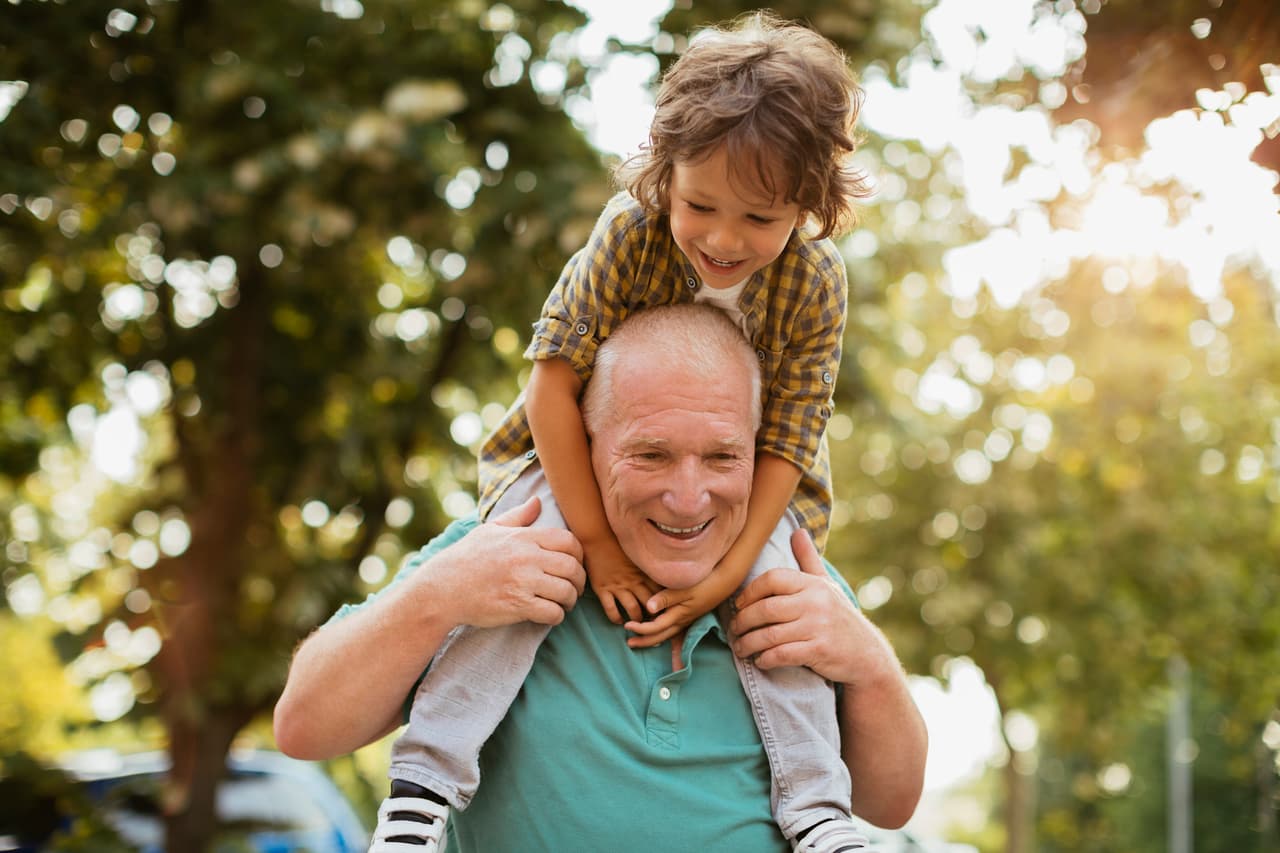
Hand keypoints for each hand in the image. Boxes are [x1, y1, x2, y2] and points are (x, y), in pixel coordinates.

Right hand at [424, 496, 585, 628]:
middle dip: (579, 581)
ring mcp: (523, 582)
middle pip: (572, 567)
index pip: (568, 541)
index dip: (579, 555)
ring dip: (570, 600)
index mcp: (523, 538)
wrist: (442, 589)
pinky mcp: (518, 606)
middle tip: (575, 588)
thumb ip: (518, 517)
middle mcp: (526, 557)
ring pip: (566, 591)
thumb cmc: (466, 558)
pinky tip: (550, 615)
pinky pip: (552, 612)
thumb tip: (537, 502)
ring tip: (565, 603)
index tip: (575, 564)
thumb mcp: (490, 531)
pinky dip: (556, 616)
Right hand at [583, 534, 660, 623]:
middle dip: (654, 616)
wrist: (598, 535)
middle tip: (657, 623)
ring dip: (637, 620)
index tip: (669, 610)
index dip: (666, 603)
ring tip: (638, 624)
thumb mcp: (639, 552)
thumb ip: (650, 562)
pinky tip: (619, 621)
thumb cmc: (619, 542)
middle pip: (649, 604)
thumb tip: (665, 568)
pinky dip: (616, 618)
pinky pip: (611, 610)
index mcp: (644, 572)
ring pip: (632, 610)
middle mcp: (633, 581)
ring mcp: (618, 586)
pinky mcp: (603, 589)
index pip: (661, 592)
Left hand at [624, 561, 739, 648]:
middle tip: (630, 644)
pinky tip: (665, 637)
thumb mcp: (684, 588)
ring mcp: (687, 618)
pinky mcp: (690, 613)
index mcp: (678, 615)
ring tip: (643, 642)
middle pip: (661, 635)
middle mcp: (682, 620)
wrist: (724, 581)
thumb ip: (666, 597)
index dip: (640, 629)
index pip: (655, 627)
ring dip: (655, 640)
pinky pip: (676, 629)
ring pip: (668, 634)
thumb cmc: (704, 582)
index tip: (627, 626)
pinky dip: (668, 636)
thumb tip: (648, 608)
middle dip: (645, 641)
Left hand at [730, 528, 897, 685]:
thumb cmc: (840, 617)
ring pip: (770, 635)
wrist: (867, 655)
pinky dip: (766, 659)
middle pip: (766, 608)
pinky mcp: (819, 651)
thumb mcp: (827, 586)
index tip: (739, 604)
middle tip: (734, 629)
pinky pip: (782, 655)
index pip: (773, 578)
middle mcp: (816, 602)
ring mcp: (818, 627)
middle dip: (743, 620)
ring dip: (748, 643)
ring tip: (741, 647)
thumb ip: (809, 560)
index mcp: (813, 584)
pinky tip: (761, 660)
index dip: (750, 591)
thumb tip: (797, 531)